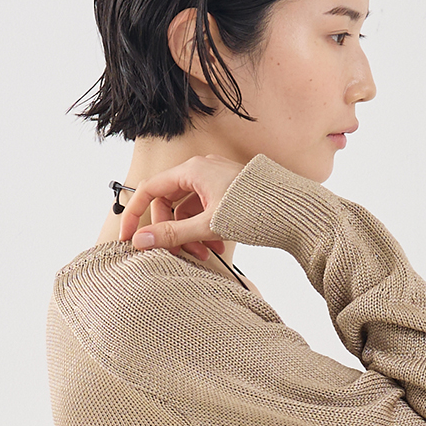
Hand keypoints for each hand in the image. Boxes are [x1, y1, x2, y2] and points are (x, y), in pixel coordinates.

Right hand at [117, 154, 245, 260]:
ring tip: (206, 255)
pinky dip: (205, 230)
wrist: (296, 211)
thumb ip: (173, 234)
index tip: (129, 238)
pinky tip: (218, 248)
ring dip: (190, 235)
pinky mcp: (228, 192)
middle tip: (179, 254)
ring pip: (188, 210)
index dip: (135, 215)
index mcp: (192, 171)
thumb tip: (140, 242)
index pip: (149, 190)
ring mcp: (216, 180)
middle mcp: (202, 171)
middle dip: (171, 231)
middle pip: (169, 203)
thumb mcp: (209, 226)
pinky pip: (205, 211)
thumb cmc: (256, 210)